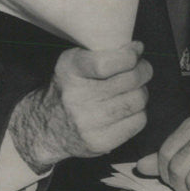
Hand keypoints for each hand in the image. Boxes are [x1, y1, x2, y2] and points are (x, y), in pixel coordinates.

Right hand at [8, 41, 151, 170]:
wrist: (46, 128)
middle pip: (130, 80)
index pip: (105, 64)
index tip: (136, 51)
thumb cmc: (69, 89)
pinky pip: (139, 121)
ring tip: (132, 90)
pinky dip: (138, 112)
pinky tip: (126, 109)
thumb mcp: (74, 63)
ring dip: (141, 92)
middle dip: (143, 71)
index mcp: (70, 72)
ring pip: (138, 100)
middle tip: (141, 69)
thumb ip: (102, 53)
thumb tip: (137, 48)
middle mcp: (77, 98)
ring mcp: (88, 123)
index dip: (129, 56)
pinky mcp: (101, 142)